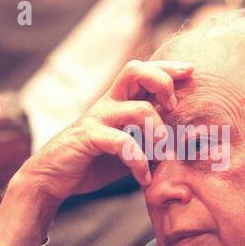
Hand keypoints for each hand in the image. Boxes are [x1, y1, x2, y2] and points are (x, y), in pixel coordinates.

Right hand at [0, 60, 193, 245]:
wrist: (53, 177)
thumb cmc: (94, 161)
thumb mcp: (129, 146)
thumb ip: (150, 137)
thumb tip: (186, 139)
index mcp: (118, 100)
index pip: (143, 71)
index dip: (168, 68)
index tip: (191, 72)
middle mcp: (108, 103)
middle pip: (136, 70)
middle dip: (163, 83)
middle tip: (174, 108)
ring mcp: (98, 118)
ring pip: (139, 110)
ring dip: (160, 134)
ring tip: (164, 155)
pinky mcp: (89, 137)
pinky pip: (123, 142)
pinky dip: (139, 161)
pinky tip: (144, 177)